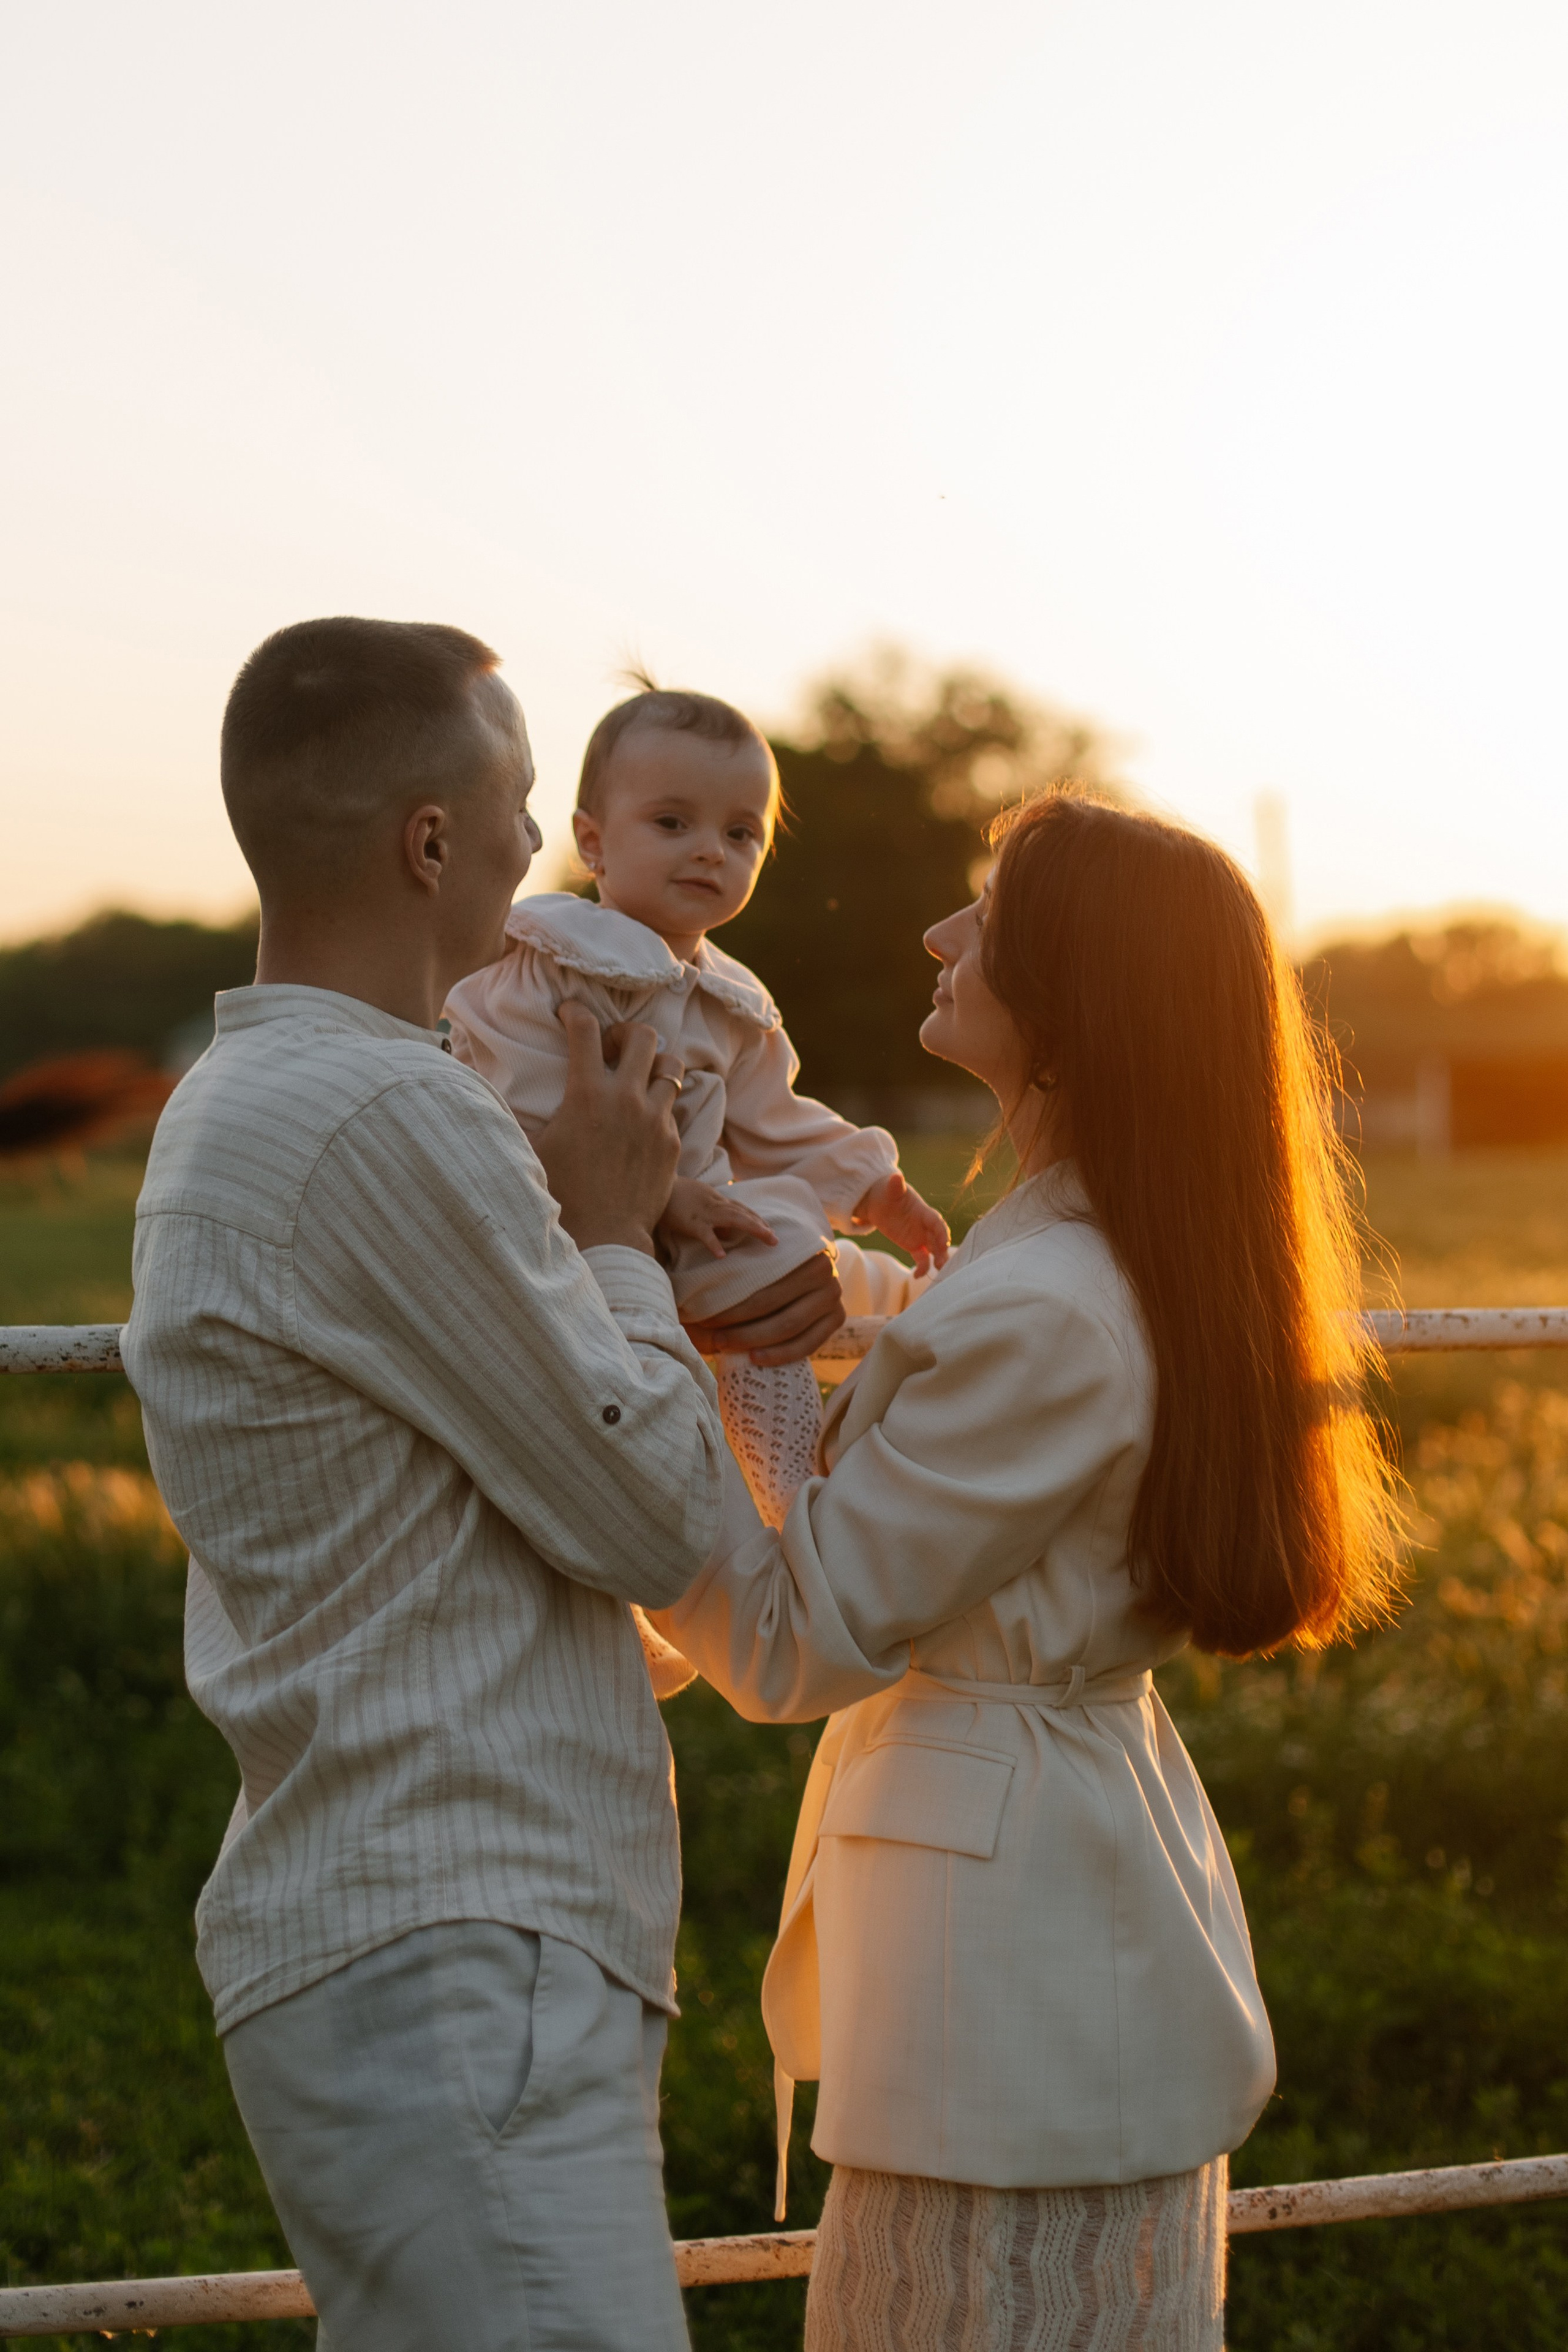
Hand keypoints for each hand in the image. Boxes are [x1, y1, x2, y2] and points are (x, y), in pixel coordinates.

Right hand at [536, 1006, 683, 1255]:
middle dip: (625, 1032)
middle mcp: (626, 1099)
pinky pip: (672, 1106)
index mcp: (587, 1094)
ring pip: (671, 1066)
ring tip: (636, 1078)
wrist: (605, 1236)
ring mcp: (655, 1119)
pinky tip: (641, 1119)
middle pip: (643, 1035)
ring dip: (653, 1064)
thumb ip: (515, 1115)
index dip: (575, 1010)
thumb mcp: (532, 1149)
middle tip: (610, 1048)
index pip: (585, 1028)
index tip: (568, 1011)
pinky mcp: (672, 1142)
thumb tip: (478, 1095)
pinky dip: (659, 1103)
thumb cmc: (561, 1194)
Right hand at [658, 1177, 777, 1261]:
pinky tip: (722, 1255)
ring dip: (751, 1228)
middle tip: (775, 1239)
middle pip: (742, 1214)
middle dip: (760, 1226)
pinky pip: (704, 1234)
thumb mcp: (698, 1203)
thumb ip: (713, 1216)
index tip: (769, 1229)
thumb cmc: (674, 1195)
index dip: (756, 1218)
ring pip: (732, 1219)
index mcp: (715, 1200)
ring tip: (767, 1238)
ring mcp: (704, 1213)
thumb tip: (726, 1234)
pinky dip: (714, 1243)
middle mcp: (714, 1204)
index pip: (741, 1209)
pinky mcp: (690, 1222)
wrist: (655, 1183)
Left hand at [682, 1249, 844, 1365]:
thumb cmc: (766, 1267)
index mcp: (800, 1248)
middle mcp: (824, 1270)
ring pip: (788, 1325)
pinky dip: (779, 1354)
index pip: (761, 1280)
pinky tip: (754, 1358)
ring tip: (725, 1346)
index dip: (731, 1301)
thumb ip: (731, 1270)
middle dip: (737, 1322)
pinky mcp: (837, 1319)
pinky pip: (808, 1344)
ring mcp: (834, 1296)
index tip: (703, 1314)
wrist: (805, 1268)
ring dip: (752, 1339)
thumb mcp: (751, 1260)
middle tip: (711, 1335)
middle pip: (773, 1303)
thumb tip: (691, 1293)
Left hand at [851, 1170, 950, 1276]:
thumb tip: (896, 1177)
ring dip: (937, 1260)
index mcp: (923, 1211)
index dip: (941, 1232)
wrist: (879, 1202)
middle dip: (942, 1250)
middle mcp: (925, 1225)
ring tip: (938, 1271)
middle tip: (943, 1262)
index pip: (936, 1222)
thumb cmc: (887, 1192)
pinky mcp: (913, 1246)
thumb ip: (896, 1186)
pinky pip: (921, 1259)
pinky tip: (917, 1276)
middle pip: (938, 1239)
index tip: (943, 1243)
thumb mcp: (890, 1189)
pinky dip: (921, 1268)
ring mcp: (920, 1237)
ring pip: (934, 1251)